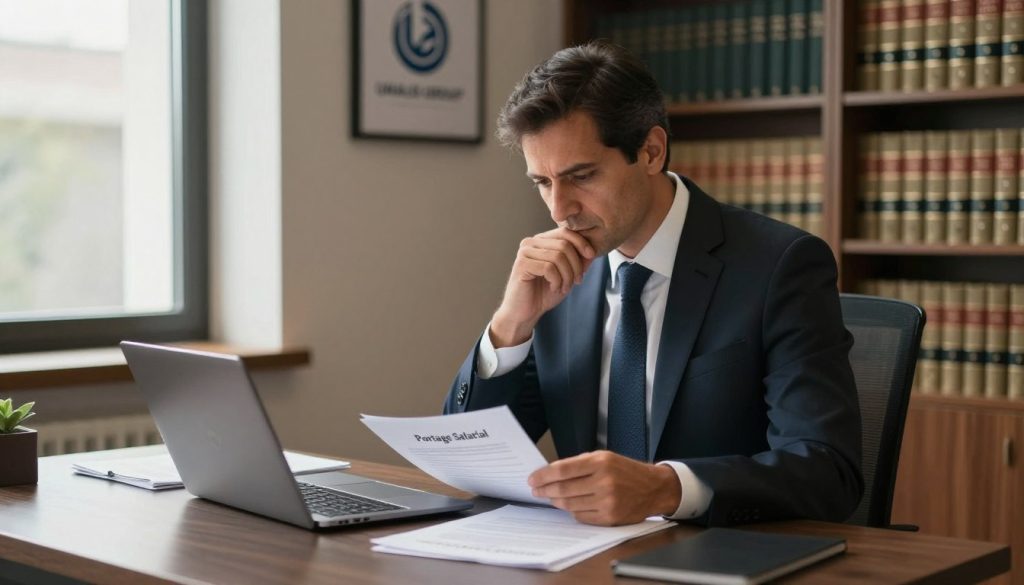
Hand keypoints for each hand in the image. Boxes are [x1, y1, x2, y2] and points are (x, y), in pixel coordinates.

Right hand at [490, 227, 594, 346]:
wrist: (525, 313)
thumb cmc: (544, 293)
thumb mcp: (567, 275)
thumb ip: (578, 262)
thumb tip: (592, 251)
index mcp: (541, 241)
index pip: (565, 232)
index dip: (581, 243)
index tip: (591, 257)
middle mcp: (531, 243)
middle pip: (564, 244)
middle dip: (576, 265)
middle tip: (576, 281)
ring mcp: (524, 252)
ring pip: (558, 256)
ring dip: (567, 276)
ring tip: (564, 288)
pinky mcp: (521, 265)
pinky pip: (549, 268)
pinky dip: (557, 281)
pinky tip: (553, 288)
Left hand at [527, 451, 681, 525]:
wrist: (654, 488)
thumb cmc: (627, 471)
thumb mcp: (605, 458)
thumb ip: (580, 465)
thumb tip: (552, 473)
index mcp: (601, 462)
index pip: (562, 470)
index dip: (543, 475)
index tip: (533, 479)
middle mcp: (604, 481)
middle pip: (563, 489)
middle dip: (545, 490)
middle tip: (536, 490)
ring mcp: (607, 502)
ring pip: (569, 504)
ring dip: (556, 501)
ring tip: (550, 497)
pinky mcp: (609, 518)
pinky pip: (581, 516)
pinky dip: (572, 511)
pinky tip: (569, 505)